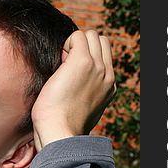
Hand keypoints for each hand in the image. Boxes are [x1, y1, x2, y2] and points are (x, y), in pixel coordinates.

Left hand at [31, 30, 115, 150]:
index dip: (86, 56)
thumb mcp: (82, 109)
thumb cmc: (61, 126)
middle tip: (66, 67)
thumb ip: (86, 93)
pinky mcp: (82, 62)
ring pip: (92, 34)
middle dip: (82, 46)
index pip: (104, 55)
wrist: (59, 132)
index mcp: (108, 85)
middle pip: (101, 40)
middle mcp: (107, 75)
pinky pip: (77, 36)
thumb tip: (77, 87)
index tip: (70, 73)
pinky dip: (66, 44)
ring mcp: (97, 68)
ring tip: (63, 66)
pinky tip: (59, 64)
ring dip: (74, 44)